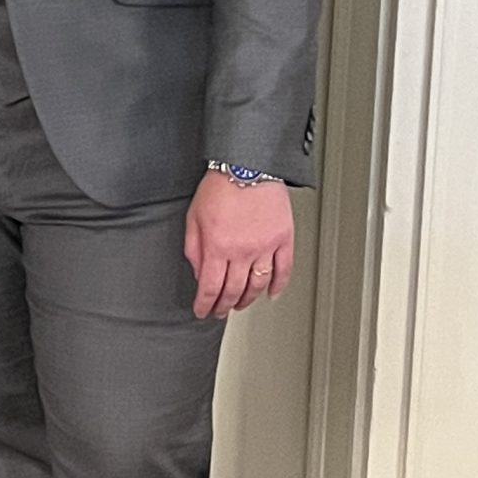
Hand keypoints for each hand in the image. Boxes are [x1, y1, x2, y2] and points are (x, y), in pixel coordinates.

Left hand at [184, 170, 293, 317]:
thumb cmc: (219, 186)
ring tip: (241, 305)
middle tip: (220, 312)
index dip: (205, 304)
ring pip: (258, 285)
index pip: (211, 287)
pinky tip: (271, 294)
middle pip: (234, 290)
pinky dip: (278, 286)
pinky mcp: (283, 239)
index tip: (202, 311)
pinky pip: (283, 270)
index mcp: (218, 246)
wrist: (247, 165)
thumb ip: (194, 248)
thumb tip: (198, 272)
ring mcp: (266, 247)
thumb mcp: (194, 217)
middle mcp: (243, 251)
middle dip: (224, 306)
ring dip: (248, 300)